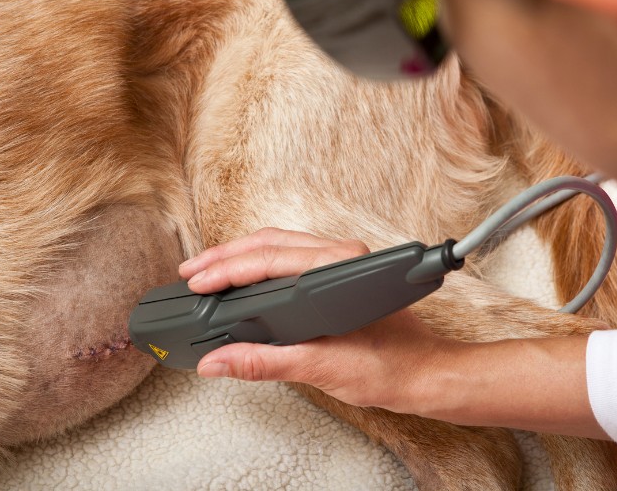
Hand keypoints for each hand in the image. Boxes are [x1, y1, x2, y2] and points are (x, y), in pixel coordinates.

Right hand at [178, 228, 457, 412]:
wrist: (425, 374)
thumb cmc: (391, 366)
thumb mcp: (320, 368)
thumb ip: (264, 362)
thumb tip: (218, 361)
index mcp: (339, 268)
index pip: (270, 259)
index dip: (227, 270)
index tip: (198, 283)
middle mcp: (342, 256)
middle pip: (270, 243)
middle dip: (225, 256)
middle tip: (190, 272)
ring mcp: (340, 262)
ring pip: (279, 246)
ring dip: (240, 257)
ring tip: (207, 272)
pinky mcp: (338, 274)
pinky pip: (290, 258)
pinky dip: (259, 265)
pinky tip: (243, 279)